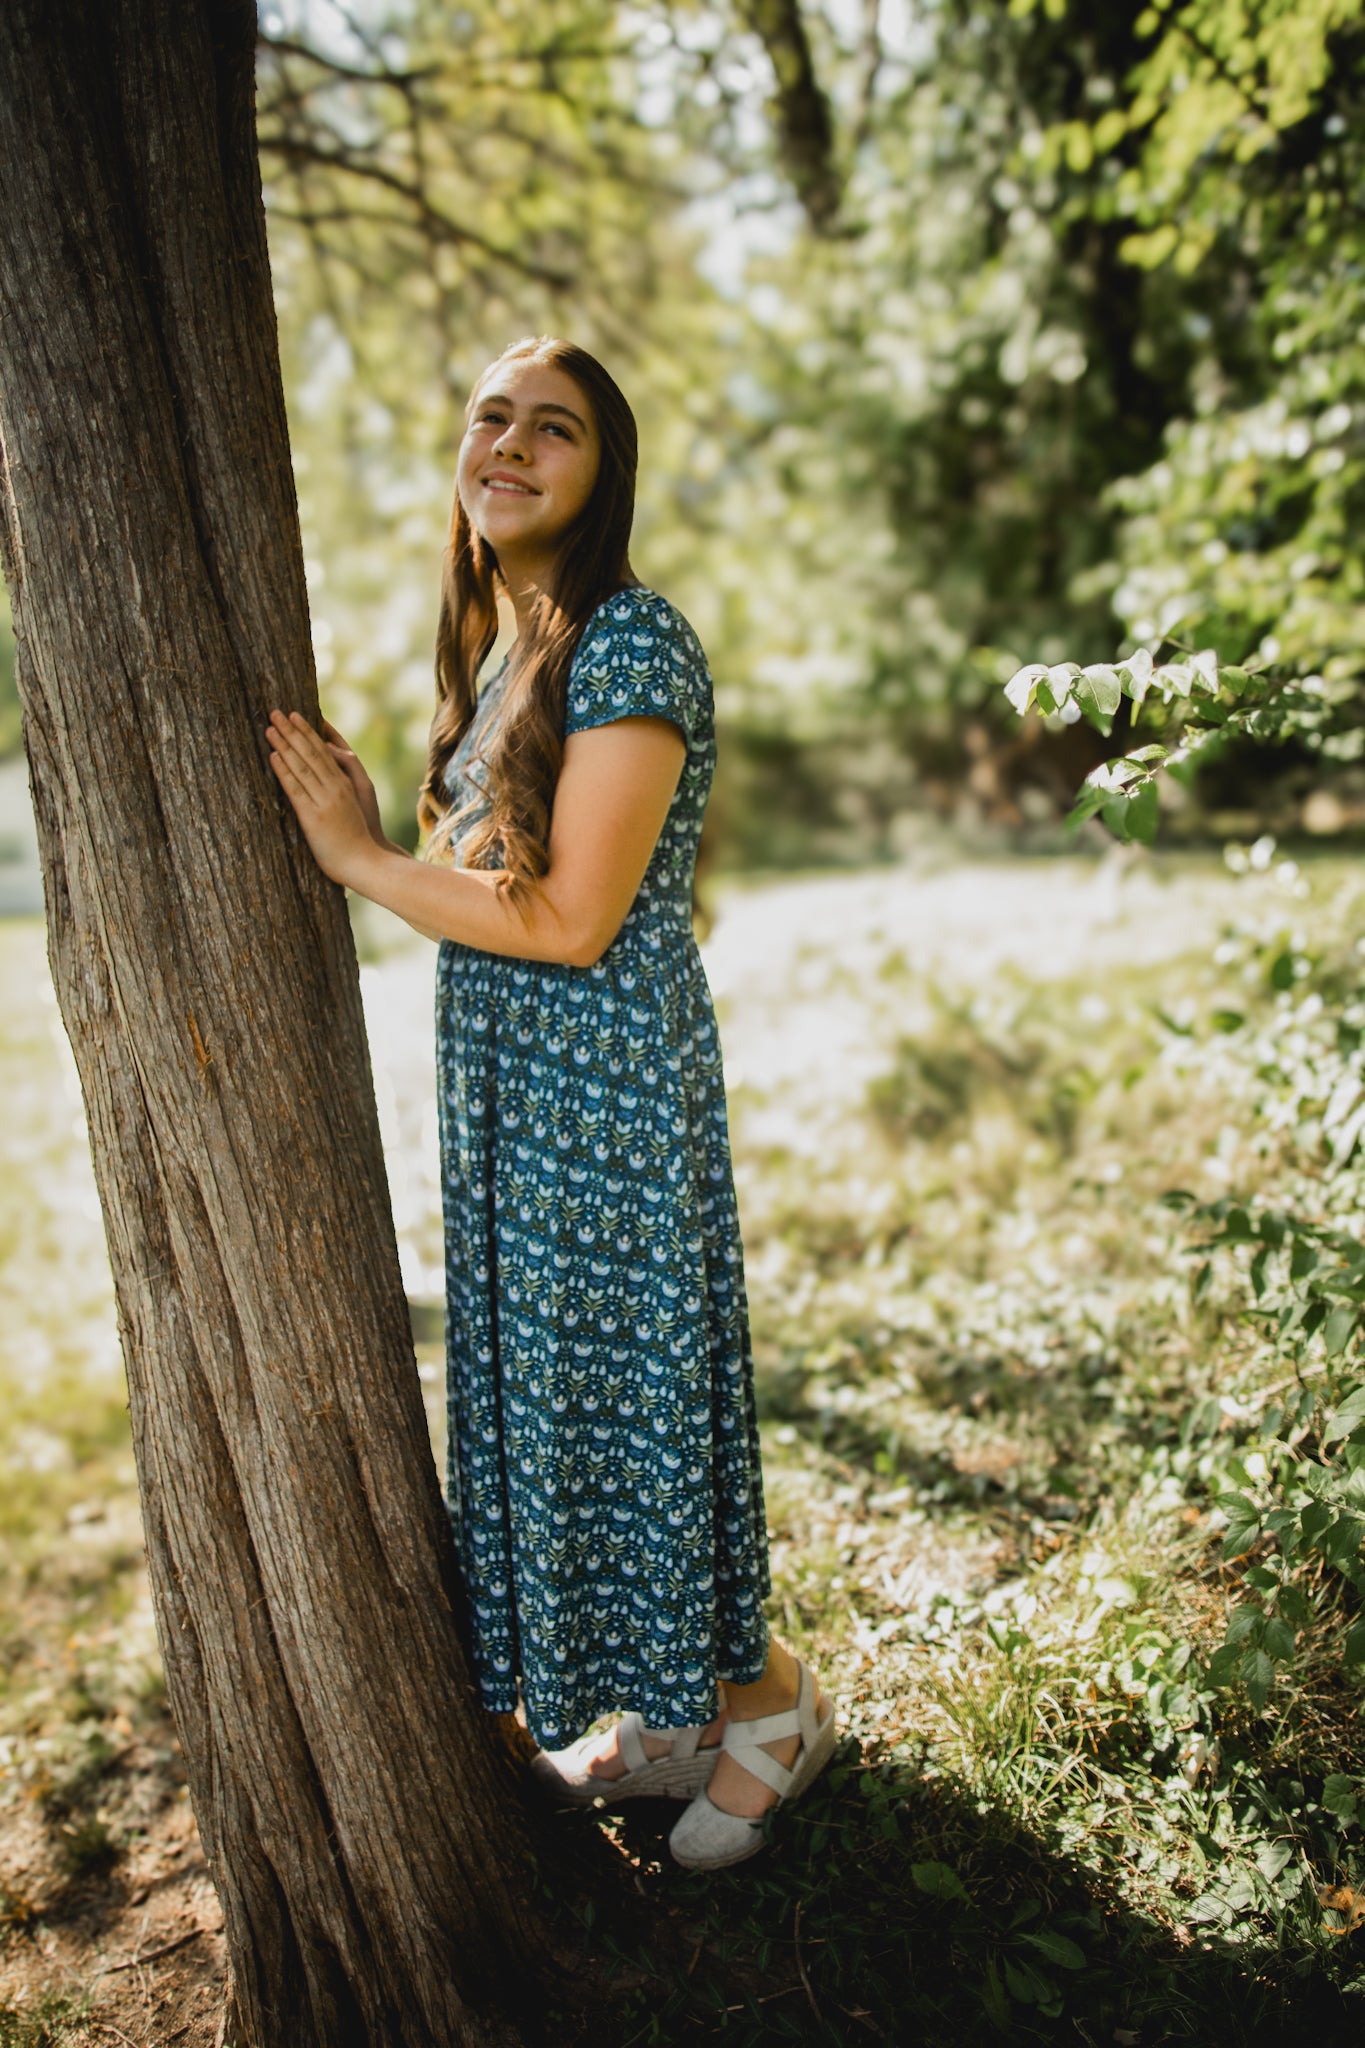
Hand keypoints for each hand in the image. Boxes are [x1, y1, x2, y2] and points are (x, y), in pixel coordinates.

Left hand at [266, 710, 378, 886]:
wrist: (366, 862)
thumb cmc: (359, 841)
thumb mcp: (354, 810)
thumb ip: (340, 792)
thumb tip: (326, 779)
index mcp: (345, 784)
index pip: (323, 751)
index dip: (307, 732)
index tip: (294, 716)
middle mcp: (336, 788)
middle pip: (311, 752)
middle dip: (292, 731)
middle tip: (276, 712)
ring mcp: (325, 800)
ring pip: (302, 766)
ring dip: (284, 745)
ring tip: (270, 727)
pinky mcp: (313, 816)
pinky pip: (295, 789)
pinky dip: (283, 771)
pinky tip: (273, 756)